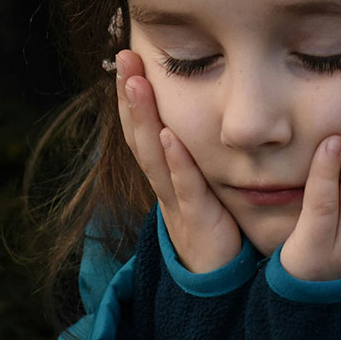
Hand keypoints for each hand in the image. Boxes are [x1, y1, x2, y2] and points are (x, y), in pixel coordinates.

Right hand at [115, 50, 241, 272]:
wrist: (217, 282)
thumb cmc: (212, 228)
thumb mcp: (198, 186)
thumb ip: (192, 156)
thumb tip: (187, 119)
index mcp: (164, 173)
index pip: (142, 127)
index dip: (132, 94)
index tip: (128, 56)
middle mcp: (163, 183)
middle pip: (138, 134)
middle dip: (129, 95)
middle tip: (123, 57)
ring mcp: (175, 200)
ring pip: (152, 155)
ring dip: (143, 117)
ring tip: (136, 83)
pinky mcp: (197, 219)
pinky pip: (183, 187)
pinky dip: (175, 161)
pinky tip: (168, 136)